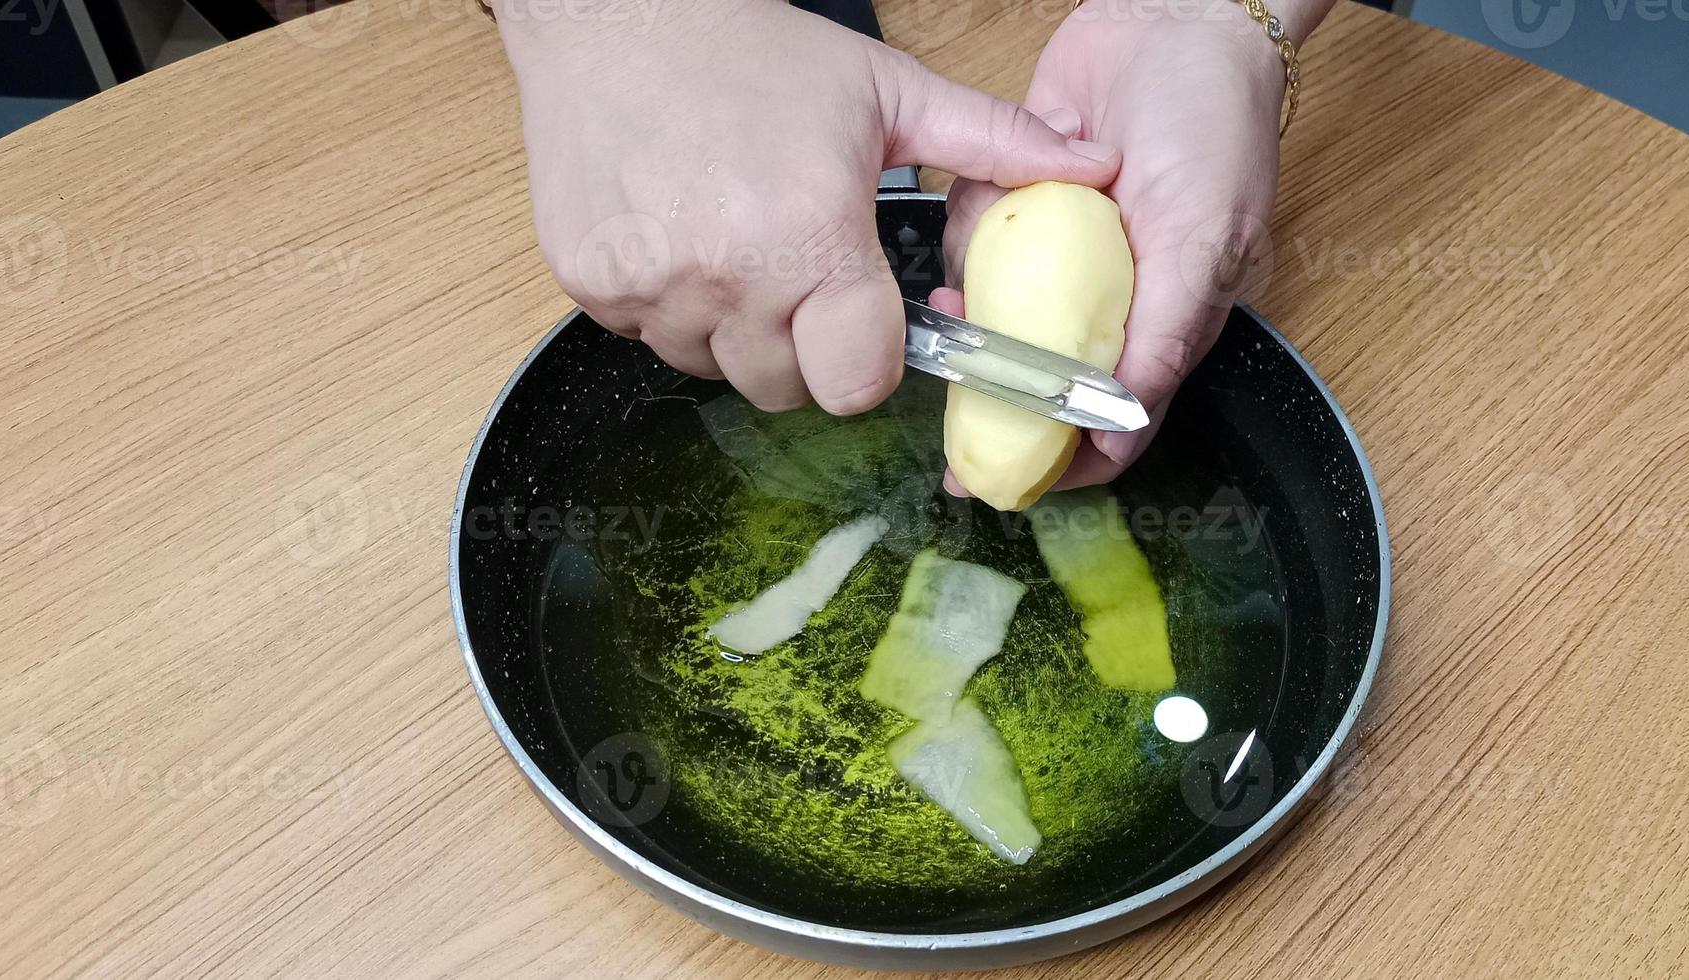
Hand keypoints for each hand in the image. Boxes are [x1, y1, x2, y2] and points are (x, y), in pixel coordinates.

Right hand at [495, 0, 1120, 413]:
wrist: (614, 16)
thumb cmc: (753, 50)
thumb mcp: (888, 90)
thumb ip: (994, 143)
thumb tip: (1095, 166)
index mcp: (809, 240)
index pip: (857, 382)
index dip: (869, 356)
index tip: (863, 313)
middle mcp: (725, 278)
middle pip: (788, 388)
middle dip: (806, 347)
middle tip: (800, 266)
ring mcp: (649, 289)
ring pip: (716, 368)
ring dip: (736, 328)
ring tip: (738, 240)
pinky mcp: (593, 286)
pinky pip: (649, 338)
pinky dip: (671, 305)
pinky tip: (683, 233)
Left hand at [939, 0, 1330, 488]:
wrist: (1177, 11)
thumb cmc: (1216, 120)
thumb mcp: (1203, 235)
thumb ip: (1164, 334)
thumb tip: (1124, 429)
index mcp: (1168, 317)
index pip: (1113, 415)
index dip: (1062, 455)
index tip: (1003, 475)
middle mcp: (1113, 292)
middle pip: (1043, 371)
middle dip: (994, 389)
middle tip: (948, 412)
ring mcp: (1065, 246)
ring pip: (998, 304)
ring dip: (974, 300)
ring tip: (954, 297)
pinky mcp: (1024, 198)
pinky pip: (977, 232)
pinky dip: (971, 224)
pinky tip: (980, 207)